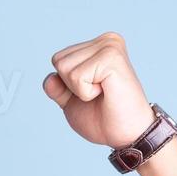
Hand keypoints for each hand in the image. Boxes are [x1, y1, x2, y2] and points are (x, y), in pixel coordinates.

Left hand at [42, 32, 154, 148]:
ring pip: (65, 68)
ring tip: (103, 93)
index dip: (67, 84)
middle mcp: (106, 40)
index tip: (93, 92)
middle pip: (58, 61)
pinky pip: (77, 77)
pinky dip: (86, 93)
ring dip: (79, 89)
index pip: (58, 59)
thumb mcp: (72, 102)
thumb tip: (50, 78)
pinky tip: (106, 92)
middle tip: (99, 94)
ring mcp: (110, 46)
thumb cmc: (104, 119)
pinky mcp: (112, 58)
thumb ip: (58, 88)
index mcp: (98, 46)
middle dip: (71, 86)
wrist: (126, 135)